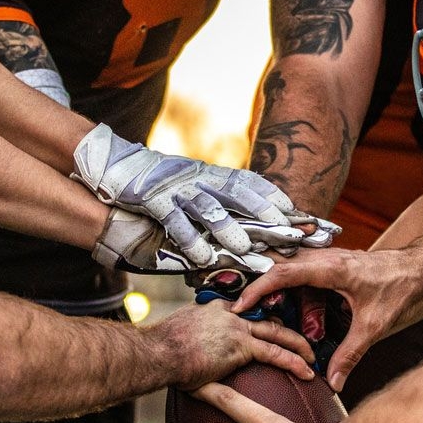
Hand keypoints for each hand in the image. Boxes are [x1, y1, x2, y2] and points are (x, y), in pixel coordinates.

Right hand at [73, 124, 338, 264]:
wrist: (112, 163)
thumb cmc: (156, 182)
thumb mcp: (192, 186)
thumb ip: (216, 203)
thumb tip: (247, 227)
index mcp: (212, 176)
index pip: (255, 187)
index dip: (282, 202)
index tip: (311, 219)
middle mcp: (200, 179)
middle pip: (243, 198)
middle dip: (272, 218)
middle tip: (299, 236)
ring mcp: (177, 189)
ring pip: (211, 210)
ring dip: (232, 233)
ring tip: (251, 253)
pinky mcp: (153, 199)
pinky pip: (175, 221)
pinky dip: (189, 240)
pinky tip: (203, 259)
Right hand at [151, 302, 313, 388]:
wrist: (158, 353)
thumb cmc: (162, 350)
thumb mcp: (180, 335)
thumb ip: (195, 339)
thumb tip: (194, 355)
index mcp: (216, 308)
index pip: (249, 310)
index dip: (264, 319)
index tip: (276, 327)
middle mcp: (231, 313)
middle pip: (268, 318)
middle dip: (288, 329)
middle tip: (303, 340)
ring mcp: (237, 327)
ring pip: (278, 333)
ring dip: (298, 345)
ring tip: (312, 357)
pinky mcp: (241, 345)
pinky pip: (275, 353)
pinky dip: (294, 362)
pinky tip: (307, 372)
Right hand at [231, 248, 422, 391]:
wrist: (421, 268)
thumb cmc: (399, 287)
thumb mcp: (373, 326)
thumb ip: (350, 354)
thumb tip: (334, 382)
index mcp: (331, 268)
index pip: (284, 273)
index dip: (259, 288)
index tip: (241, 305)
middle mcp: (325, 259)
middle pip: (282, 270)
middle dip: (267, 293)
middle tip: (255, 315)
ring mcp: (329, 260)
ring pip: (295, 274)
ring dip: (291, 299)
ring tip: (304, 327)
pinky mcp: (334, 265)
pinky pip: (307, 277)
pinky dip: (303, 296)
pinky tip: (313, 319)